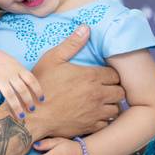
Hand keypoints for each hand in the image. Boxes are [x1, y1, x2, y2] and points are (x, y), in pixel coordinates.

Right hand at [0, 46, 42, 116]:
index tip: (42, 100)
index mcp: (19, 69)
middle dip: (28, 100)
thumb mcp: (16, 64)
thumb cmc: (3, 62)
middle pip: (21, 88)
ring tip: (21, 116)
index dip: (38, 90)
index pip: (31, 80)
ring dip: (16, 106)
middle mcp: (10, 73)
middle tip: (32, 110)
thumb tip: (35, 89)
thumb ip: (23, 75)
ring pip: (9, 93)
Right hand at [28, 25, 123, 139]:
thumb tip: (86, 28)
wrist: (33, 116)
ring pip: (116, 108)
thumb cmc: (42, 86)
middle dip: (115, 88)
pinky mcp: (90, 127)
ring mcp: (95, 113)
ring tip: (102, 101)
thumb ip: (72, 44)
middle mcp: (97, 95)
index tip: (103, 75)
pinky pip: (107, 123)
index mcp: (91, 77)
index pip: (115, 74)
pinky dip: (104, 119)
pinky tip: (95, 114)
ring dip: (111, 104)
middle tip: (105, 87)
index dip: (110, 74)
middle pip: (120, 92)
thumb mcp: (53, 59)